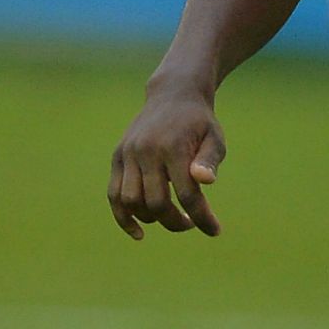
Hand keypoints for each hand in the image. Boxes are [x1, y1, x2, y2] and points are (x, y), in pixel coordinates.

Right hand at [108, 82, 225, 239]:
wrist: (173, 95)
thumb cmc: (199, 122)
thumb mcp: (215, 137)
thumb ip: (210, 159)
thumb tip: (205, 182)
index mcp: (174, 147)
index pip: (187, 194)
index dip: (201, 217)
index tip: (215, 231)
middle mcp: (146, 151)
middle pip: (157, 202)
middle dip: (175, 221)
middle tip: (190, 223)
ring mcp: (128, 154)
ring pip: (131, 201)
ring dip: (151, 219)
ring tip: (171, 218)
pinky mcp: (117, 157)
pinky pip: (113, 194)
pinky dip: (123, 217)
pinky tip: (139, 233)